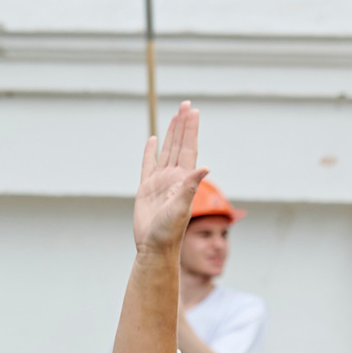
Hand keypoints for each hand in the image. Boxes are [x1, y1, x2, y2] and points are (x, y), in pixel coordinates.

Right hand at [132, 101, 206, 252]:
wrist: (154, 248)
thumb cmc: (169, 232)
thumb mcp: (181, 208)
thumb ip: (191, 186)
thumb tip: (205, 166)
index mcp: (184, 179)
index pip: (188, 148)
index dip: (190, 129)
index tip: (193, 111)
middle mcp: (173, 177)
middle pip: (179, 145)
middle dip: (183, 125)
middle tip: (186, 104)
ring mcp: (160, 182)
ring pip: (166, 151)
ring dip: (171, 133)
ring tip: (175, 116)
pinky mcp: (146, 189)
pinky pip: (148, 165)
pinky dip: (150, 151)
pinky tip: (153, 140)